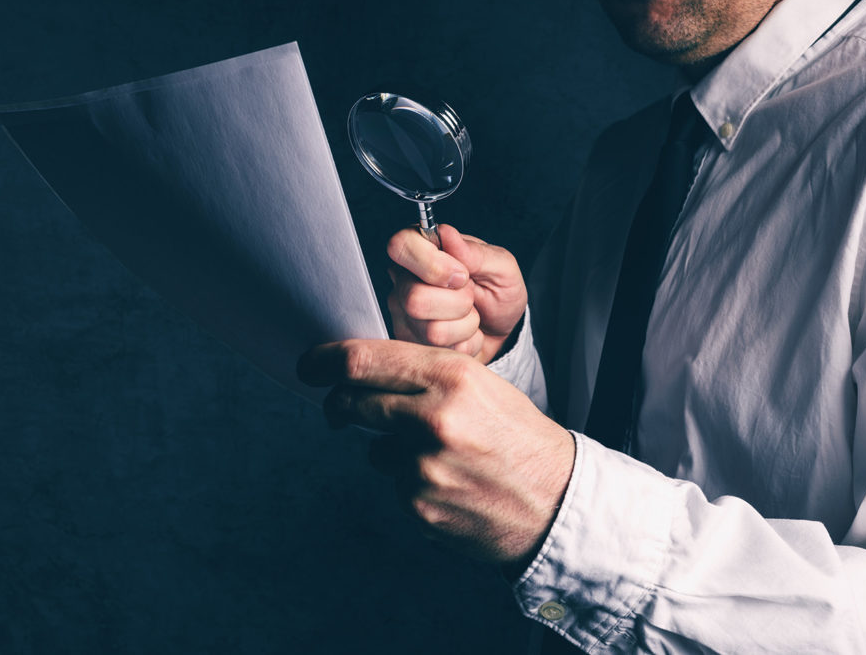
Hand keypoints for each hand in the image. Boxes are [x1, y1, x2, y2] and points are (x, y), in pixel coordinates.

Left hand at [297, 339, 574, 564]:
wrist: (556, 501)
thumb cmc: (517, 437)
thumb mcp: (480, 386)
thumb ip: (425, 375)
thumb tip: (362, 371)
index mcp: (452, 376)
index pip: (364, 360)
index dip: (324, 360)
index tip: (309, 364)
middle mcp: (434, 418)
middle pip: (351, 402)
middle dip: (338, 406)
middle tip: (337, 410)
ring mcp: (424, 466)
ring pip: (373, 450)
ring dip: (390, 451)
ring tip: (442, 458)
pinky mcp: (419, 505)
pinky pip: (395, 485)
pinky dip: (412, 484)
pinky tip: (450, 485)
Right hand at [387, 224, 526, 364]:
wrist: (500, 331)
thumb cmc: (497, 293)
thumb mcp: (501, 267)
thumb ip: (476, 252)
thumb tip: (446, 235)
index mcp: (421, 250)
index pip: (400, 246)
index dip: (433, 264)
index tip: (462, 274)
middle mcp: (404, 281)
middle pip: (415, 298)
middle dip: (459, 302)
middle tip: (471, 297)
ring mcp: (403, 316)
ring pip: (431, 330)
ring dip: (466, 326)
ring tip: (471, 316)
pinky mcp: (411, 346)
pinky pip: (440, 352)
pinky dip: (466, 344)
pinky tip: (465, 334)